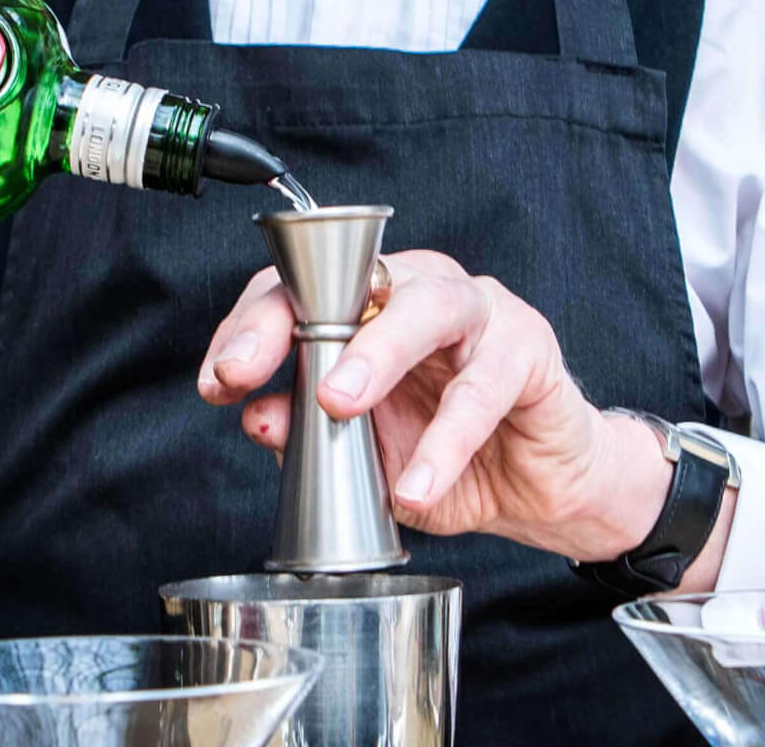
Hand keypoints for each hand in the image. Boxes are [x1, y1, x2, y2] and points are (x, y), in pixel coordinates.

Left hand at [198, 249, 684, 563]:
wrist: (542, 486)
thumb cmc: (454, 452)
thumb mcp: (368, 455)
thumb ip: (312, 435)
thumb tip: (258, 417)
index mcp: (375, 305)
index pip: (303, 289)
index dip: (253, 327)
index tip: (222, 379)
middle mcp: (424, 291)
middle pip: (358, 277)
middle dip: (298, 321)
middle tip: (252, 374)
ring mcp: (482, 313)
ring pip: (427, 307)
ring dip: (376, 352)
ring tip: (338, 406)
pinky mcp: (530, 349)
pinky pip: (483, 387)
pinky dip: (447, 440)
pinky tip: (418, 483)